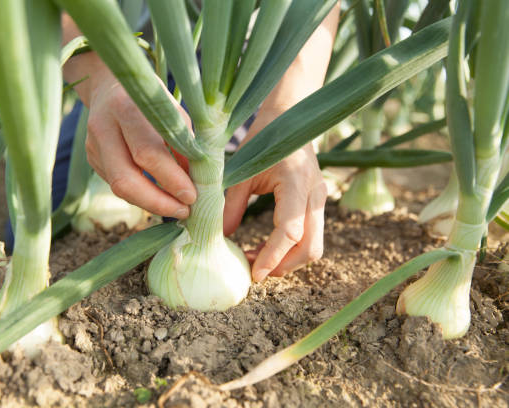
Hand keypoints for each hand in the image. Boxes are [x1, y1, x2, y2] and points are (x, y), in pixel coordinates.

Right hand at [84, 73, 196, 218]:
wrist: (111, 84)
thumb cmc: (153, 100)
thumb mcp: (175, 113)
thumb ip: (185, 145)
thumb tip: (199, 184)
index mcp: (128, 108)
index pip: (148, 153)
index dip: (171, 179)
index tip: (192, 196)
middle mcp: (103, 127)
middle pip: (125, 179)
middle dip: (157, 202)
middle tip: (184, 211)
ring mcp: (92, 145)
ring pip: (118, 187)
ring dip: (150, 203)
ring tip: (176, 208)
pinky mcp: (91, 158)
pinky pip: (117, 185)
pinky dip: (141, 195)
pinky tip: (160, 196)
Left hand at [223, 112, 326, 281]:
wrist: (288, 120)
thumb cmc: (261, 142)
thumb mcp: (240, 172)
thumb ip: (230, 206)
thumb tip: (222, 239)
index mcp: (295, 182)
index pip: (290, 232)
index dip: (272, 257)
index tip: (253, 273)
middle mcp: (315, 193)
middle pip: (310, 247)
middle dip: (284, 266)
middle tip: (255, 271)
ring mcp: (320, 199)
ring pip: (314, 246)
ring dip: (287, 261)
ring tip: (257, 259)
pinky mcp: (318, 204)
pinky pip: (310, 236)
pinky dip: (290, 250)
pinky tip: (266, 248)